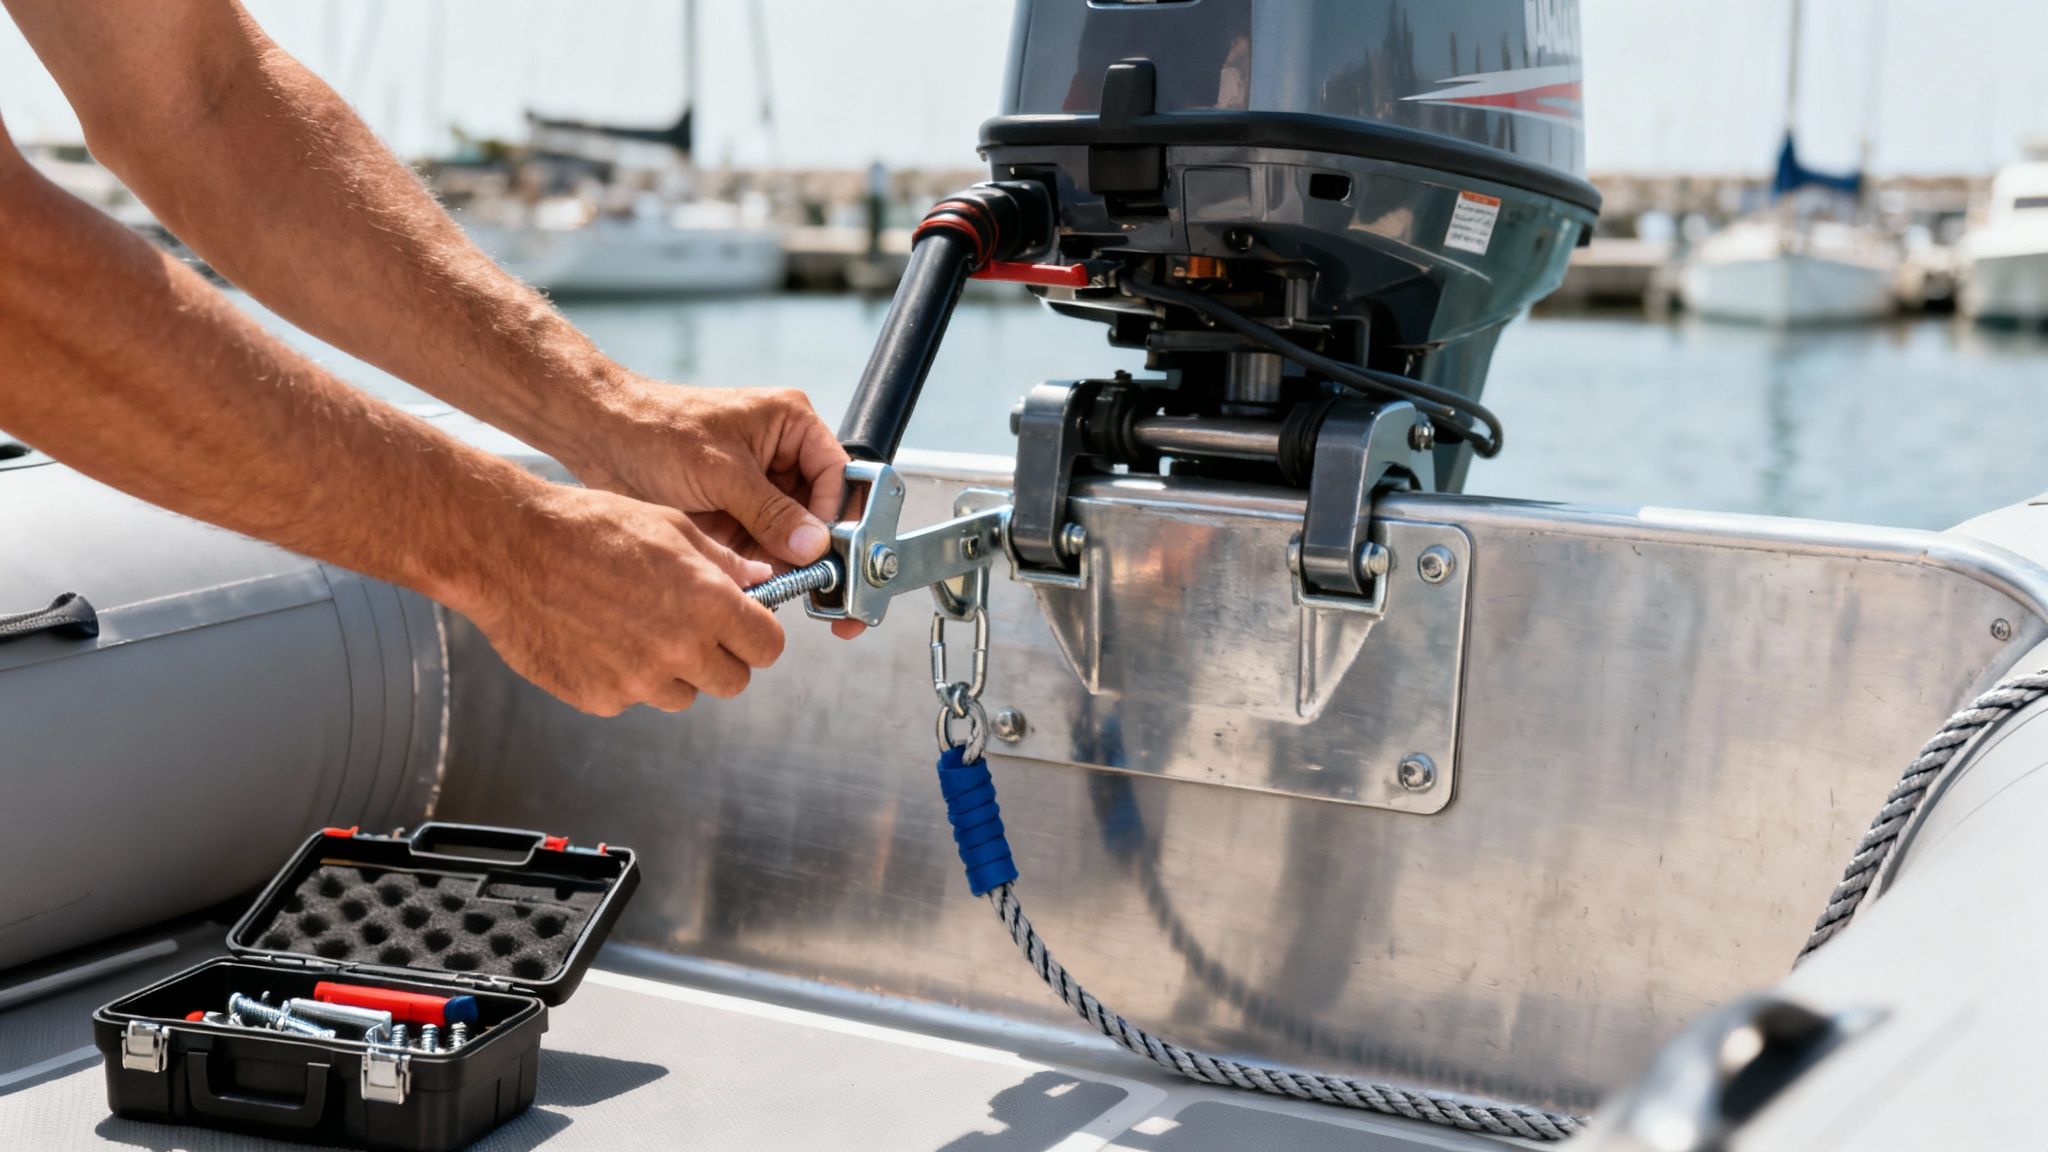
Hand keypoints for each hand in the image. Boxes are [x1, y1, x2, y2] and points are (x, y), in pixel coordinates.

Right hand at [455, 483, 785, 715]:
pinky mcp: (599, 699)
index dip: (758, 636)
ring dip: (672, 672)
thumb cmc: (587, 527)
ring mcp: (638, 681)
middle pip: (732, 681)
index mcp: (706, 604)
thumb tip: (760, 578)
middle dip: (721, 658)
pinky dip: (623, 677)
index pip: (766, 647)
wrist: (509, 550)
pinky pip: (632, 699)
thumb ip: (722, 561)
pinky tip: (599, 637)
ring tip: (637, 627)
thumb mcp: (668, 526)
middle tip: (692, 629)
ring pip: (683, 695)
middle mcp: (679, 650)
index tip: (745, 627)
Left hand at [565, 379, 864, 638]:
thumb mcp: (721, 471)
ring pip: (795, 536)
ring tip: (788, 594)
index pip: (838, 476)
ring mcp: (760, 487)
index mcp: (791, 424)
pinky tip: (761, 589)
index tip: (828, 554)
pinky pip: (765, 547)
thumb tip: (815, 547)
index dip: (837, 517)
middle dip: (819, 550)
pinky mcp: (737, 512)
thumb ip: (771, 511)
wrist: (599, 436)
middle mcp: (783, 455)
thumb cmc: (657, 430)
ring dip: (792, 565)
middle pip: (821, 511)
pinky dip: (764, 570)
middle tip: (823, 589)